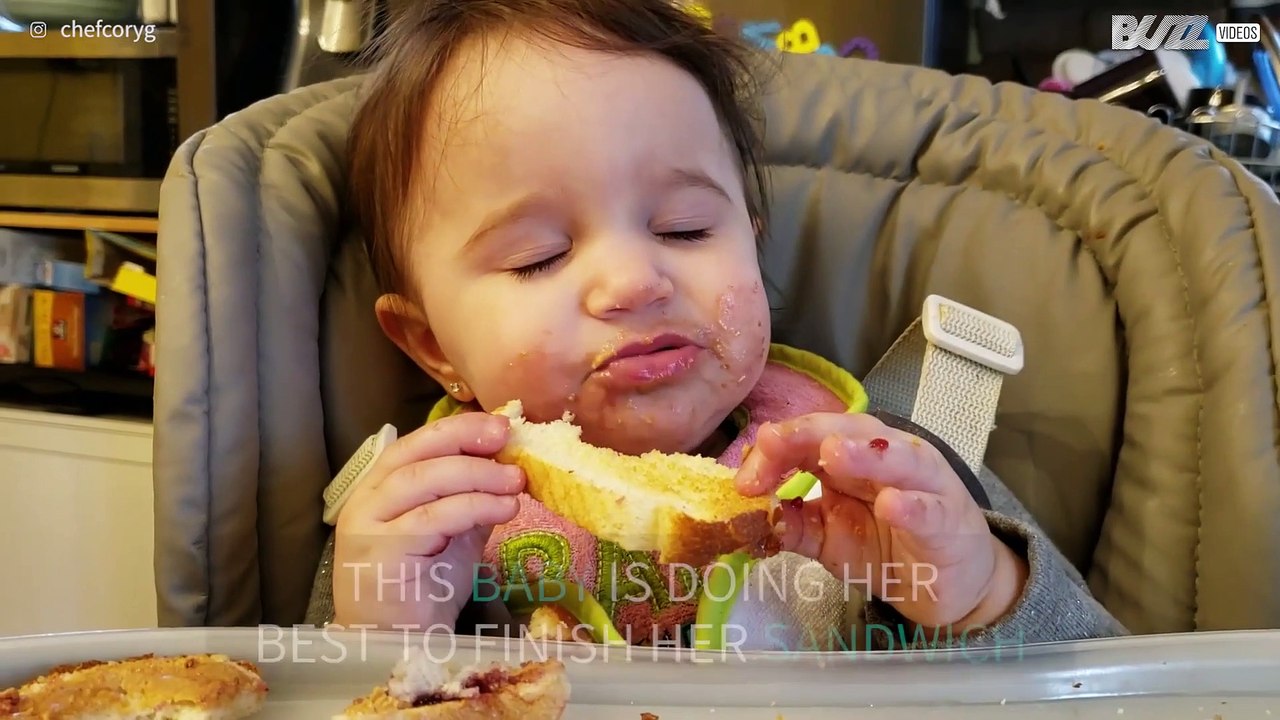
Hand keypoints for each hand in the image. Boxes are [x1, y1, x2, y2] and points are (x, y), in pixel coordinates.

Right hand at [332, 412, 524, 630]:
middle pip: (416, 455)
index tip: (500, 424)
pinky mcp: (382, 555)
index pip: (415, 445)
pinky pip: (432, 520)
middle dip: (465, 441)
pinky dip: (474, 507)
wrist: (403, 647)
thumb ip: (470, 497)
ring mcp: (368, 529)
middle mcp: (366, 503)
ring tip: (516, 480)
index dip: (457, 429)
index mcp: (379, 490)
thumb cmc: (426, 589)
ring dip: (477, 475)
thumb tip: (508, 462)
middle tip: (507, 438)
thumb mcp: (454, 533)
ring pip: (424, 482)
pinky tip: (504, 508)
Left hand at [735, 412, 1027, 630]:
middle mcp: (889, 458)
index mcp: (853, 457)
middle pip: (850, 432)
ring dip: (865, 454)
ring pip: (898, 458)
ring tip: (834, 452)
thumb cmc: (887, 546)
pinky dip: (912, 506)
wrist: (948, 583)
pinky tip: (891, 504)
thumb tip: (751, 514)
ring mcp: (924, 485)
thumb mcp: (828, 538)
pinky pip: (930, 510)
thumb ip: (793, 524)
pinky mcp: (949, 521)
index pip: (809, 438)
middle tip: (774, 441)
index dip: (775, 450)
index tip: (744, 480)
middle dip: (809, 435)